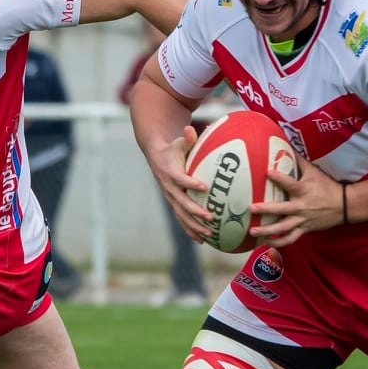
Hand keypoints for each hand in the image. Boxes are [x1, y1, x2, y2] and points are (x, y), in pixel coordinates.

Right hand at [148, 125, 212, 241]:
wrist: (156, 157)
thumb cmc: (173, 148)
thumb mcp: (178, 142)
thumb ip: (187, 138)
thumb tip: (190, 129)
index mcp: (171, 173)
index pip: (181, 179)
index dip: (191, 183)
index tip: (204, 187)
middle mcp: (170, 188)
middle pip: (182, 203)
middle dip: (195, 211)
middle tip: (211, 216)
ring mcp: (171, 198)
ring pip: (181, 215)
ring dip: (194, 225)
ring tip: (209, 234)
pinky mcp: (174, 203)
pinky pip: (181, 219)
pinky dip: (190, 230)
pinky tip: (202, 239)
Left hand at [249, 160, 340, 247]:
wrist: (344, 205)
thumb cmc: (327, 186)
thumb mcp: (314, 172)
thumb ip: (299, 161)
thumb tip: (286, 145)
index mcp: (303, 190)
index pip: (289, 183)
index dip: (278, 177)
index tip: (267, 173)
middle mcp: (301, 206)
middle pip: (281, 210)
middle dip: (265, 209)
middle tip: (251, 208)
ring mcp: (302, 220)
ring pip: (283, 228)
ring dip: (267, 231)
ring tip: (253, 231)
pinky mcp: (304, 229)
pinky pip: (290, 238)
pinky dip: (278, 242)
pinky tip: (266, 242)